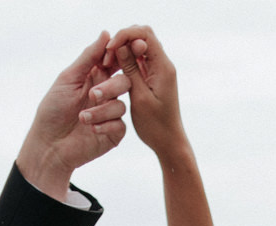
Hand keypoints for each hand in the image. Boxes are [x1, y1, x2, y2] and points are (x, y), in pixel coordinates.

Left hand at [15, 31, 130, 201]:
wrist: (49, 145)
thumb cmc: (53, 110)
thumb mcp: (69, 79)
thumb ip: (88, 57)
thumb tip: (106, 33)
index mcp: (96, 77)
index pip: (115, 62)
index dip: (116, 60)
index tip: (107, 63)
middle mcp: (106, 94)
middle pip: (124, 82)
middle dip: (109, 88)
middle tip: (92, 95)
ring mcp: (111, 114)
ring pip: (121, 105)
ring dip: (101, 111)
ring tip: (82, 118)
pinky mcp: (114, 133)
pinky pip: (120, 125)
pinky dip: (105, 126)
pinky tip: (90, 130)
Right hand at [105, 27, 186, 160]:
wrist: (169, 141)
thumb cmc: (155, 125)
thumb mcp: (139, 97)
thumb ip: (131, 69)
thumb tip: (122, 45)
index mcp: (163, 67)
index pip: (144, 35)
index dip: (124, 35)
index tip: (109, 49)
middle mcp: (163, 65)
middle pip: (142, 36)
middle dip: (122, 39)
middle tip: (107, 56)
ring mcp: (158, 70)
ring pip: (139, 46)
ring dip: (122, 49)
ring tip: (107, 63)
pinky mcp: (153, 77)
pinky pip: (139, 59)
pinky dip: (126, 60)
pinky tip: (114, 69)